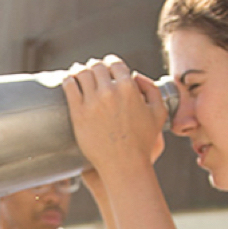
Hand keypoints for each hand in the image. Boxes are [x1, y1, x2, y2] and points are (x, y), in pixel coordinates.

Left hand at [62, 57, 166, 177]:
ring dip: (80, 70)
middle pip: (96, 66)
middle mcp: (109, 91)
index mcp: (129, 87)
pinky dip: (68, 79)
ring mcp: (92, 101)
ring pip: (81, 73)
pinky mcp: (78, 113)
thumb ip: (152, 89)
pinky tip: (69, 81)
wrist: (124, 165)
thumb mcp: (159, 113)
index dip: (110, 63)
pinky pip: (69, 86)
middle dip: (94, 66)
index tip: (106, 67)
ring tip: (78, 73)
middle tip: (91, 70)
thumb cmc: (143, 142)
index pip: (115, 63)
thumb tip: (136, 75)